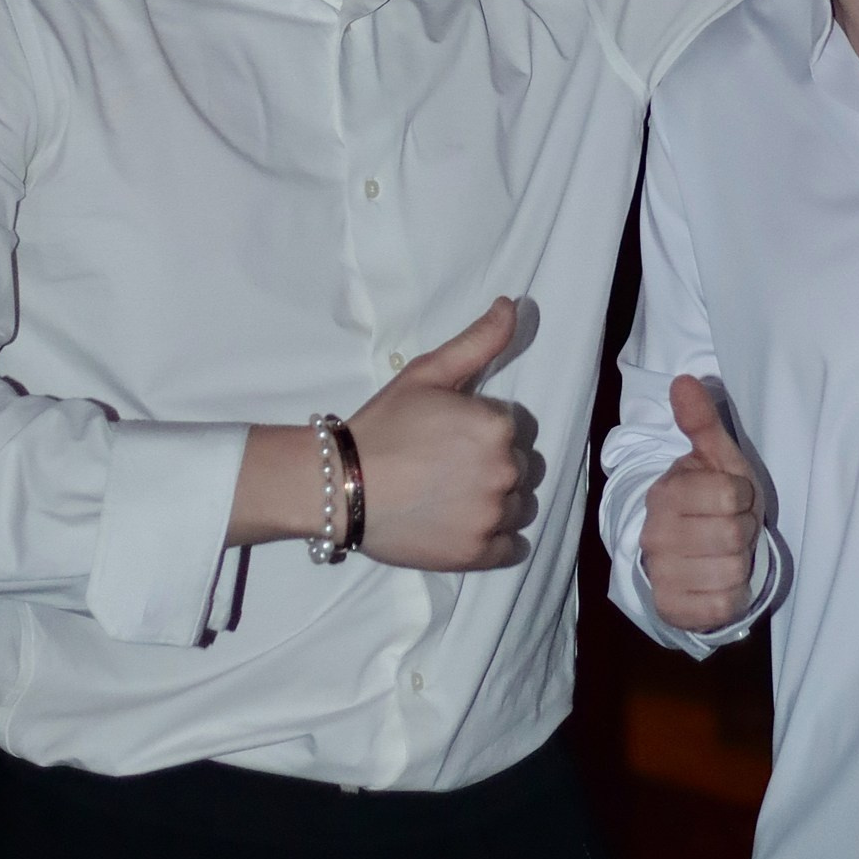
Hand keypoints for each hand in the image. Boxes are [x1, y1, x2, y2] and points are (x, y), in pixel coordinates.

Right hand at [352, 298, 536, 570]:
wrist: (339, 485)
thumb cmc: (382, 426)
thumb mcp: (427, 374)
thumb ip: (477, 342)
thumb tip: (513, 305)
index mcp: (497, 426)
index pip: (510, 428)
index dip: (479, 432)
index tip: (446, 440)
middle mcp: (505, 471)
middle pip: (518, 467)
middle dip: (491, 466)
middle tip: (444, 470)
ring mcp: (493, 516)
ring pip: (518, 506)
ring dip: (496, 502)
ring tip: (451, 498)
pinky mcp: (479, 554)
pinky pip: (511, 546)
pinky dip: (494, 539)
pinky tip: (461, 525)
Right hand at [639, 376, 761, 632]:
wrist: (692, 558)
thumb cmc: (712, 504)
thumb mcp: (715, 461)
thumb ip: (702, 422)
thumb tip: (685, 380)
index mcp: (665, 495)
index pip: (731, 495)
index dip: (744, 497)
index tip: (734, 499)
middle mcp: (655, 536)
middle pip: (734, 534)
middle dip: (745, 531)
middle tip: (732, 529)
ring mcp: (661, 575)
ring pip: (733, 570)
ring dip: (742, 564)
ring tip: (727, 554)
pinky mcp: (673, 610)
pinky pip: (724, 605)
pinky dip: (733, 596)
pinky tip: (721, 583)